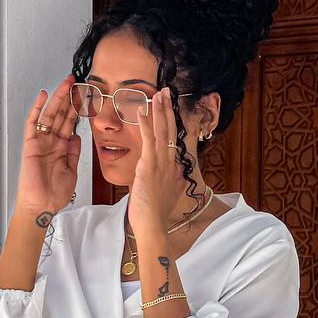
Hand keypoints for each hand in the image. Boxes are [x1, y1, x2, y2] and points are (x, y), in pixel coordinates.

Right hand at [15, 74, 80, 217]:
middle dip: (68, 97)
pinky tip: (43, 96)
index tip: (85, 95)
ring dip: (57, 98)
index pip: (71, 122)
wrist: (42, 205)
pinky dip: (37, 109)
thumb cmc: (54, 193)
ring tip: (65, 83)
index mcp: (62, 148)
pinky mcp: (30, 144)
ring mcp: (41, 142)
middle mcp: (51, 142)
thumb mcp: (72, 171)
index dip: (77, 108)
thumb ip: (74, 153)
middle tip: (75, 81)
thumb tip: (77, 136)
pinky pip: (32, 123)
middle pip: (61, 114)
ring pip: (49, 114)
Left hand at [127, 86, 193, 237]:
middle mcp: (170, 163)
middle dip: (168, 109)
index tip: (168, 107)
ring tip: (157, 94)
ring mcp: (161, 163)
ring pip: (162, 131)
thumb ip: (169, 181)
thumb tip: (175, 175)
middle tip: (166, 91)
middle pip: (170, 130)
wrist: (153, 225)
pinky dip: (146, 124)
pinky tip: (142, 111)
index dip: (170, 122)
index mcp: (173, 168)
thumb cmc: (155, 215)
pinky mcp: (149, 166)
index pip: (172, 139)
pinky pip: (149, 140)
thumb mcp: (165, 194)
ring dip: (159, 110)